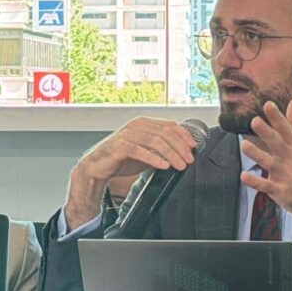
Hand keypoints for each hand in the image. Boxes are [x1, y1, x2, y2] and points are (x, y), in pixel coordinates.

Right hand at [65, 118, 197, 228]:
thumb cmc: (121, 159)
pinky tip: (164, 166)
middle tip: (189, 160)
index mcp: (143, 123)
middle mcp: (136, 125)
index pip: (169, 125)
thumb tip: (183, 154)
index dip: (184, 136)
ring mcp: (127, 134)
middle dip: (180, 147)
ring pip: (155, 141)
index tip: (193, 148)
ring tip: (180, 165)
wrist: (97, 167)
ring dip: (171, 154)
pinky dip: (154, 159)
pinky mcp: (119, 146)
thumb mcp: (146, 152)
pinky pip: (140, 151)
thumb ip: (161, 150)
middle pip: (165, 132)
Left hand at [239, 99, 291, 232]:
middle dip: (266, 132)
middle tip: (254, 121)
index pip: (286, 129)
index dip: (277, 117)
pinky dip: (254, 181)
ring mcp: (283, 174)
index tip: (268, 105)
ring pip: (268, 162)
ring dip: (256, 154)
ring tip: (244, 145)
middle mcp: (288, 158)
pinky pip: (264, 185)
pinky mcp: (278, 189)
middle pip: (276, 143)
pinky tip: (244, 176)